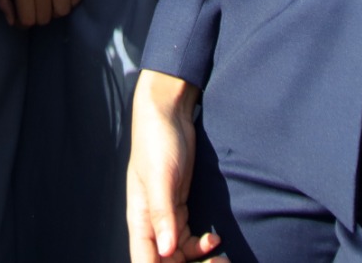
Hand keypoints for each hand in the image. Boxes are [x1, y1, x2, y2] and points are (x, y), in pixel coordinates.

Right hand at [126, 72, 218, 260]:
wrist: (168, 113)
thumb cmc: (157, 141)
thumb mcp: (160, 178)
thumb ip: (162, 214)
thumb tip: (166, 250)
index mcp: (140, 218)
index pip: (145, 259)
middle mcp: (151, 221)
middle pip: (165, 260)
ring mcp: (166, 214)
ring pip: (178, 252)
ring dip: (197, 260)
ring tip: (221, 259)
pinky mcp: (179, 205)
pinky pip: (188, 236)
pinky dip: (201, 244)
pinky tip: (215, 238)